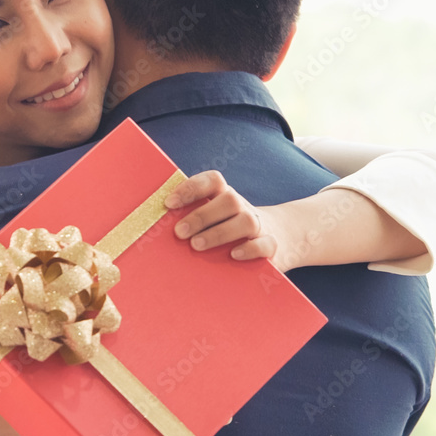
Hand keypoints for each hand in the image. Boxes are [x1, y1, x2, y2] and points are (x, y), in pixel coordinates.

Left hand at [164, 170, 282, 269]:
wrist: (279, 236)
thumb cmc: (230, 229)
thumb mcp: (214, 219)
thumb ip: (192, 217)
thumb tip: (157, 226)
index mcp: (225, 196)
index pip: (213, 180)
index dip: (191, 188)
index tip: (169, 203)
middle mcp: (243, 207)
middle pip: (229, 200)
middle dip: (202, 215)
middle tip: (179, 232)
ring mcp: (260, 225)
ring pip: (246, 221)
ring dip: (219, 232)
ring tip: (196, 245)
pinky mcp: (272, 245)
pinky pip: (265, 244)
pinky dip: (250, 248)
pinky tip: (233, 255)